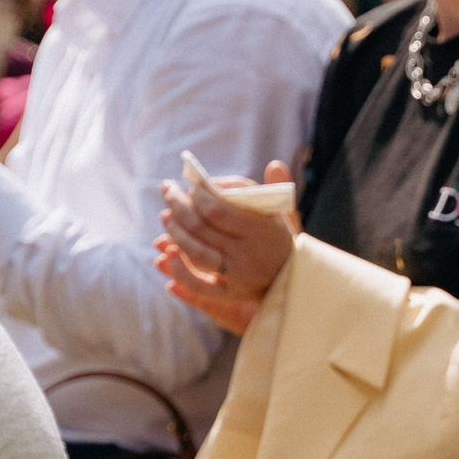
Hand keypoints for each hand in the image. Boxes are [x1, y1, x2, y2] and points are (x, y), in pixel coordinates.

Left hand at [153, 161, 297, 334]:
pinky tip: (167, 253)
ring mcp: (237, 276)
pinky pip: (199, 285)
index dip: (197, 196)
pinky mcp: (230, 293)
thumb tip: (257, 166)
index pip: (217, 210)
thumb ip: (262, 189)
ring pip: (197, 253)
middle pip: (202, 229)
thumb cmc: (278, 237)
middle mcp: (248, 254)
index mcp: (261, 230)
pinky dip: (180, 269)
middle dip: (179, 207)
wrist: (293, 277)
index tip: (189, 184)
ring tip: (165, 215)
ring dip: (175, 232)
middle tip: (167, 190)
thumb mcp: (279, 211)